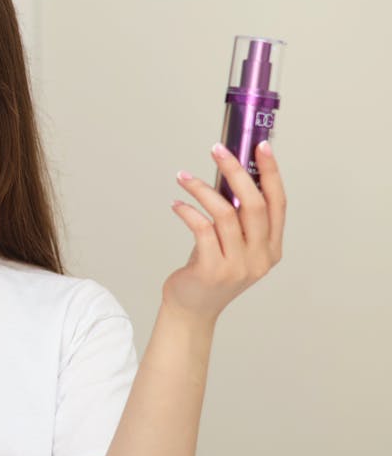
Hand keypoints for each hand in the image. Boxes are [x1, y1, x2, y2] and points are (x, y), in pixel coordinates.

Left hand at [164, 140, 286, 325]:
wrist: (192, 308)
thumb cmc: (210, 268)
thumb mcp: (232, 243)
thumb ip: (237, 217)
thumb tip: (228, 172)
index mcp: (272, 248)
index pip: (278, 203)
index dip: (271, 172)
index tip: (260, 146)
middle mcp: (260, 257)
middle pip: (253, 204)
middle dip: (235, 171)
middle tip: (217, 150)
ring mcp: (238, 266)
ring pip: (224, 214)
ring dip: (201, 189)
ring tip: (183, 176)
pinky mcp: (212, 270)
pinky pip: (202, 229)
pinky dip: (188, 211)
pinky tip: (177, 204)